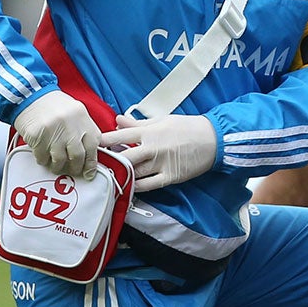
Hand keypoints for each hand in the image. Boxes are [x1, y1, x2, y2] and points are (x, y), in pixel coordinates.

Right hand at [14, 91, 99, 179]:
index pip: (93, 146)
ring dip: (58, 167)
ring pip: (60, 160)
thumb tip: (89, 155)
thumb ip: (83, 131)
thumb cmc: (54, 106)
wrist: (30, 95)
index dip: (91, 162)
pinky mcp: (38, 136)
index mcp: (83, 118)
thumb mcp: (75, 113)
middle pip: (77, 156)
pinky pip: (42, 157)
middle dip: (75, 168)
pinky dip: (43, 160)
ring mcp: (53, 130)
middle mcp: (70, 124)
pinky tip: (43, 156)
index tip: (89, 172)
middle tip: (72, 171)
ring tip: (56, 165)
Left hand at [102, 112, 217, 190]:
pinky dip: (136, 186)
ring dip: (122, 174)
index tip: (93, 144)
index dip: (105, 141)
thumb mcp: (162, 120)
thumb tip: (118, 120)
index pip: (121, 136)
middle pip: (124, 157)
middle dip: (109, 160)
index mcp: (150, 132)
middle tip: (96, 164)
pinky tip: (128, 186)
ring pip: (134, 172)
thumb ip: (138, 124)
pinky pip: (148, 185)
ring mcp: (161, 163)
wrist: (213, 139)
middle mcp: (153, 148)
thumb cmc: (188, 127)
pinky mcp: (170, 176)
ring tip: (109, 176)